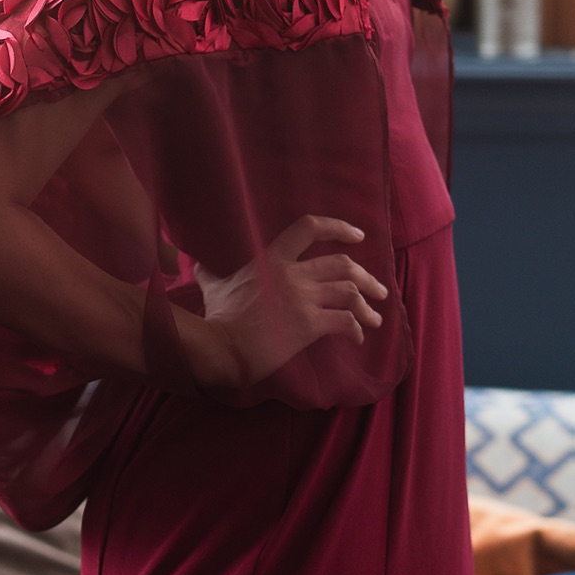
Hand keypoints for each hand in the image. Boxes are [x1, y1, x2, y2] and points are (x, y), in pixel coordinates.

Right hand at [192, 215, 386, 385]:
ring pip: (350, 291)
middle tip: (379, 290)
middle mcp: (292, 274)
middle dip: (368, 278)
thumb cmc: (218, 319)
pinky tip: (359, 338)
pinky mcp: (309, 325)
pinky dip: (357, 329)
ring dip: (368, 305)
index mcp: (273, 259)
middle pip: (343, 264)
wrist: (220, 347)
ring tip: (376, 318)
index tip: (358, 236)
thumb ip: (211, 271)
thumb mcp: (213, 286)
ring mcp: (302, 299)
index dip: (338, 228)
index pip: (309, 228)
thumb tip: (195, 264)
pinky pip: (346, 321)